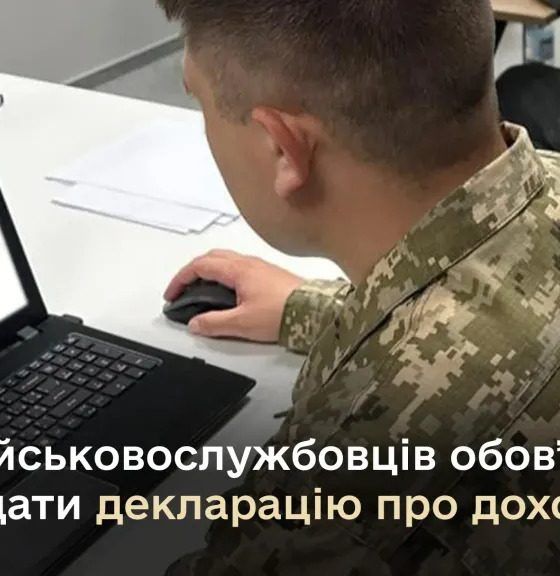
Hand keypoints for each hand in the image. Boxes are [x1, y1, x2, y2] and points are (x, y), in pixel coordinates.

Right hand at [164, 250, 304, 341]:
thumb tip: (195, 324)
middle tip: (184, 290)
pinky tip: (228, 293)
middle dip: (192, 272)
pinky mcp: (270, 275)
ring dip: (209, 272)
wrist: (316, 311)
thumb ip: (214, 323)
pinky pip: (240, 267)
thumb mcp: (242, 323)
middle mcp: (248, 263)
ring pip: (226, 260)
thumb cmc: (283, 313)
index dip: (180, 279)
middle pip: (211, 257)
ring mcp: (261, 267)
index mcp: (238, 270)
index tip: (172, 294)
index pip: (199, 266)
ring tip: (203, 292)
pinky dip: (225, 275)